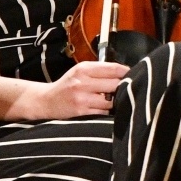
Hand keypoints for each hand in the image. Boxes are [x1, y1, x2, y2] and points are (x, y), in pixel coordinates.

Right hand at [14, 60, 129, 119]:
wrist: (47, 101)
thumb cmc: (67, 85)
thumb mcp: (80, 71)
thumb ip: (99, 71)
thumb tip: (125, 73)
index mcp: (84, 68)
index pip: (113, 68)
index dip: (126, 72)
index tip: (133, 75)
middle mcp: (82, 81)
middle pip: (115, 84)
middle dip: (122, 87)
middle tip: (123, 89)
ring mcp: (82, 98)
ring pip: (111, 100)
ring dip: (114, 101)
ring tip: (110, 100)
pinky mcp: (81, 111)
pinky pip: (103, 112)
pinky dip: (105, 111)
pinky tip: (101, 108)